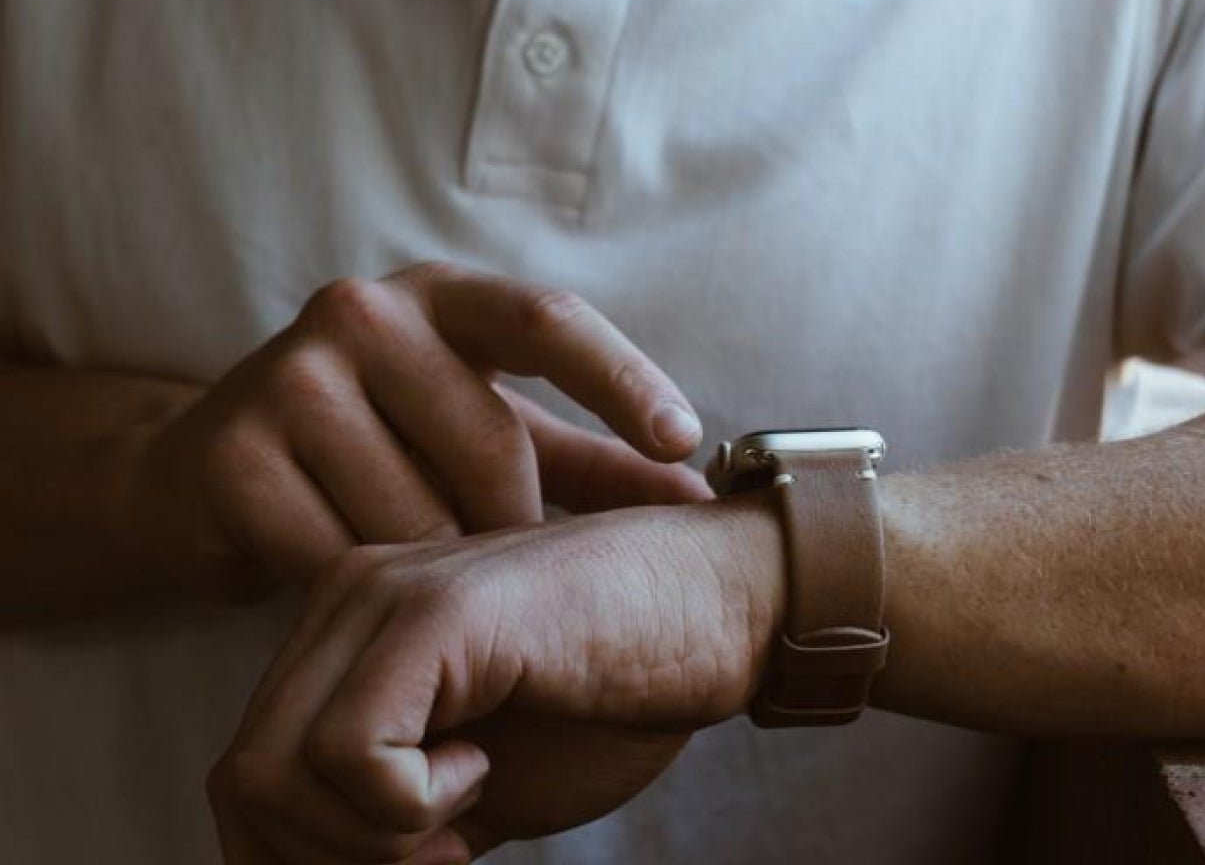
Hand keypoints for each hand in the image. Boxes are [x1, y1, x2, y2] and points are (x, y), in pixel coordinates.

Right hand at [122, 262, 709, 598]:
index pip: (548, 320)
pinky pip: (336, 556)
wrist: (210, 478)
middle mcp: (363, 313)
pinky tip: (347, 585)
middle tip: (502, 573)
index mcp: (444, 299)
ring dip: (434, 569)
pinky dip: (361, 591)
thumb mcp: (492, 439)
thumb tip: (708, 501)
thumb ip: (597, 467)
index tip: (682, 441)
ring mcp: (288, 376)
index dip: (622, 379)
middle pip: (492, 445)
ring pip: (416, 514)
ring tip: (414, 573)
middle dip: (514, 528)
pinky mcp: (230, 452)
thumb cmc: (386, 451)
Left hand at [209, 495, 784, 862]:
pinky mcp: (439, 614)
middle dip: (332, 863)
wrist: (729, 607)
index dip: (313, 860)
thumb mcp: (473, 786)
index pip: (252, 778)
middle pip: (244, 782)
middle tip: (441, 854)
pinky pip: (349, 756)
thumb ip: (387, 820)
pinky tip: (485, 764)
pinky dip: (408, 808)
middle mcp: (347, 599)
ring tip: (466, 804)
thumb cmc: (619, 692)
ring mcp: (386, 597)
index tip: (424, 859)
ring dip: (370, 842)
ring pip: (270, 776)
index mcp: (350, 634)